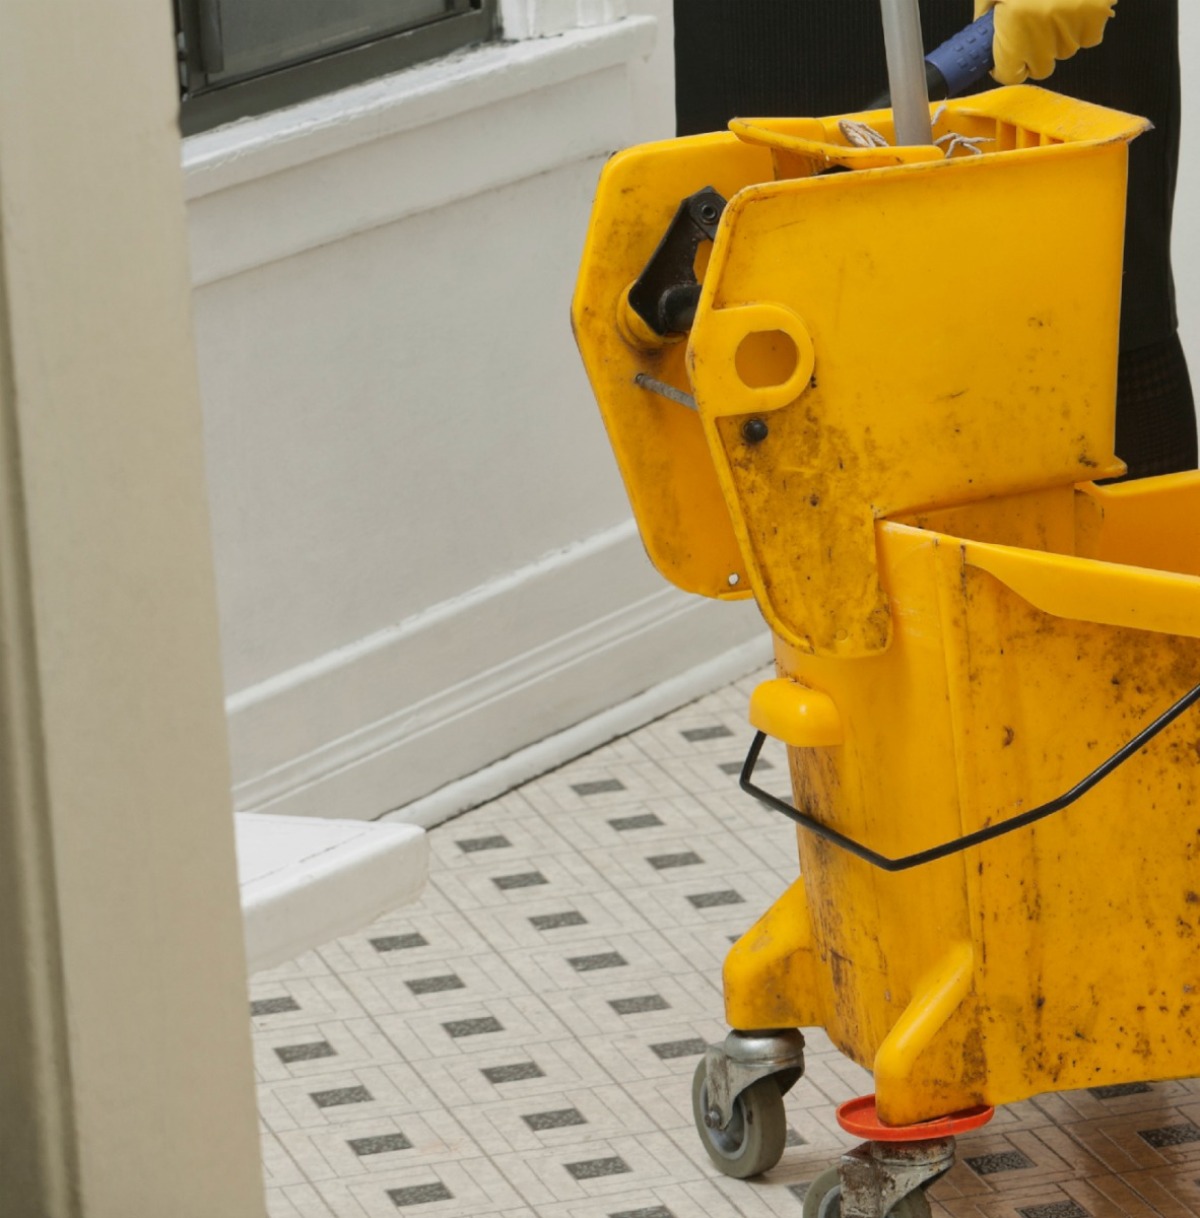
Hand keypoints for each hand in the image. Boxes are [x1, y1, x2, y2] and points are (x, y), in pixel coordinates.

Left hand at [974, 0, 1116, 83]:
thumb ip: (986, 15)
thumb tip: (985, 39)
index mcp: (1013, 23)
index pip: (1010, 74)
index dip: (1008, 66)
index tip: (1009, 56)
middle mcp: (1043, 28)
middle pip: (1041, 67)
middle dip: (1035, 53)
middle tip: (1033, 27)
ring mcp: (1073, 21)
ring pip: (1066, 51)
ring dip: (1060, 39)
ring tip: (1055, 8)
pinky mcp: (1099, 10)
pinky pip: (1091, 37)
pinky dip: (1085, 27)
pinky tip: (1075, 6)